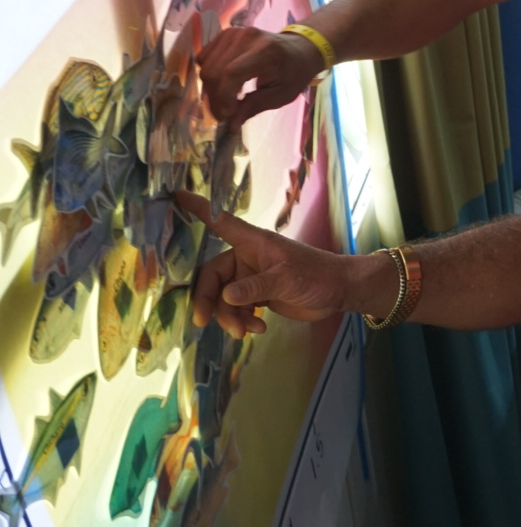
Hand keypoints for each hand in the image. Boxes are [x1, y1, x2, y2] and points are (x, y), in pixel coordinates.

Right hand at [177, 190, 378, 337]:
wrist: (339, 292)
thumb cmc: (317, 275)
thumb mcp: (287, 280)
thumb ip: (256, 288)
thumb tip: (225, 296)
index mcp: (253, 243)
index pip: (220, 223)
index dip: (198, 209)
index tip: (174, 194)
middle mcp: (246, 258)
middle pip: (210, 277)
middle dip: (207, 300)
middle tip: (203, 322)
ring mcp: (250, 278)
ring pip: (221, 298)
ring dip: (227, 317)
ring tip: (244, 331)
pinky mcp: (256, 296)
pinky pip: (234, 310)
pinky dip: (240, 321)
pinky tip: (255, 329)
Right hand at [197, 25, 326, 125]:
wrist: (299, 48)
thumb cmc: (294, 73)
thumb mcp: (281, 95)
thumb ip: (254, 107)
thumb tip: (230, 126)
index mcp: (265, 51)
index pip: (231, 74)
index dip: (224, 97)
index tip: (227, 115)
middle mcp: (246, 37)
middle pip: (214, 71)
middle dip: (216, 98)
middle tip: (226, 114)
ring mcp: (233, 33)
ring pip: (206, 66)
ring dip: (211, 89)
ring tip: (227, 100)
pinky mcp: (225, 33)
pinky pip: (204, 58)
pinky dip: (210, 74)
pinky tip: (224, 84)